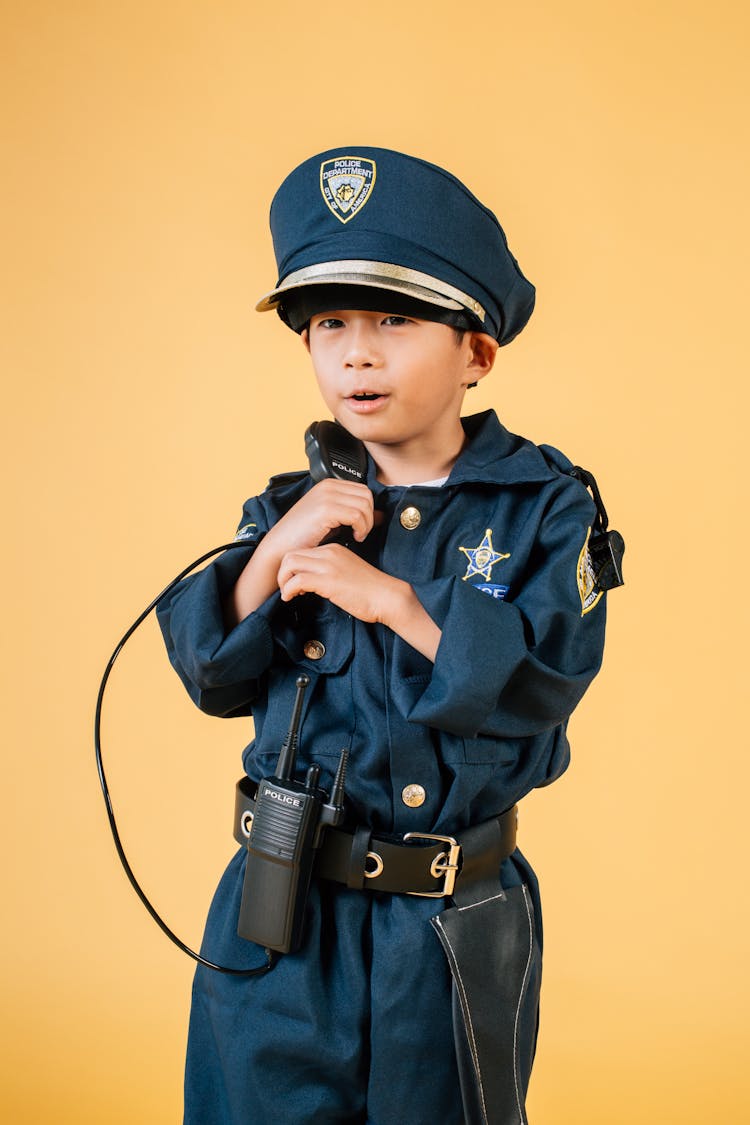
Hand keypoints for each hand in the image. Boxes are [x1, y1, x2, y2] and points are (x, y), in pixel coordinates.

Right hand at [263, 479, 375, 558]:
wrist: (281, 546)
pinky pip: (357, 515)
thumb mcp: (334, 521)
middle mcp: (328, 486)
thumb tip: (381, 515)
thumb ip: (355, 515)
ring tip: (357, 536)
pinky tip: (354, 538)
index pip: (363, 490)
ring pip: (365, 505)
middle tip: (361, 532)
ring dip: (366, 524)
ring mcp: (326, 496)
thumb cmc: (304, 536)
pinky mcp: (326, 509)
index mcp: (328, 485)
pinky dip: (361, 528)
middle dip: (369, 516)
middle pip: (367, 495)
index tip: (362, 525)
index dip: (368, 509)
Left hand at [277, 545, 440, 660]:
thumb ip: (331, 571)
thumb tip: (314, 581)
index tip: (295, 583)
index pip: (302, 551)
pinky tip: (292, 598)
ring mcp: (328, 566)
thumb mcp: (348, 572)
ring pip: (290, 564)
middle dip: (282, 572)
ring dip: (283, 580)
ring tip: (287, 593)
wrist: (388, 597)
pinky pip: (296, 580)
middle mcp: (329, 553)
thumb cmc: (370, 590)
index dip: (293, 568)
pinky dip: (288, 590)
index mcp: (334, 549)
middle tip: (286, 588)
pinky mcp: (328, 581)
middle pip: (291, 554)